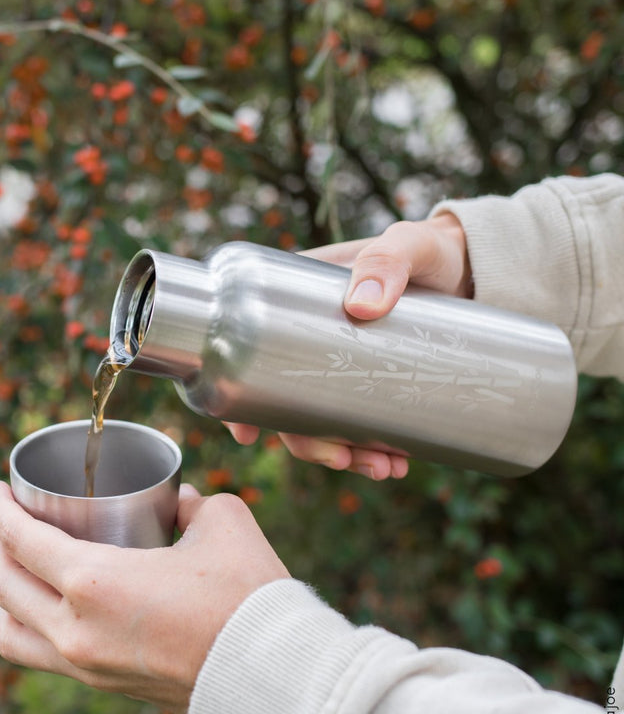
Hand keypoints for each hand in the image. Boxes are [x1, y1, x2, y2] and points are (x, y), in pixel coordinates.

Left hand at [0, 481, 288, 713]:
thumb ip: (193, 503)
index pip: (23, 541)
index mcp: (95, 582)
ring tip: (17, 570)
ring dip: (3, 594)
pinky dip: (27, 628)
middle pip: (6, 584)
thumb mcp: (221, 521)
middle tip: (8, 522)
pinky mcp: (104, 685)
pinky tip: (49, 611)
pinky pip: (40, 657)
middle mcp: (76, 629)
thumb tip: (180, 501)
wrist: (271, 676)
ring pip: (11, 631)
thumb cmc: (247, 595)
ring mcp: (86, 665)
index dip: (1, 510)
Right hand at [226, 212, 470, 479]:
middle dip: (307, 441)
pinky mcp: (369, 381)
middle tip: (342, 459)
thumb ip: (385, 261)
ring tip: (383, 468)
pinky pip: (359, 422)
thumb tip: (359, 306)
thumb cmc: (431, 250)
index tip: (245, 433)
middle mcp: (309, 337)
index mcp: (295, 300)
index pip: (250, 349)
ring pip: (322, 419)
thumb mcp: (408, 245)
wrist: (473, 270)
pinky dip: (372, 449)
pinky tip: (397, 462)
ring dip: (343, 453)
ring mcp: (338, 363)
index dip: (240, 396)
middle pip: (285, 400)